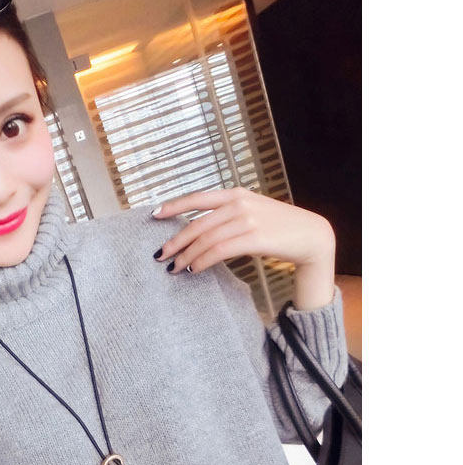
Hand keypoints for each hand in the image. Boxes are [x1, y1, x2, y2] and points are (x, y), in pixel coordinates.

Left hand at [152, 186, 335, 273]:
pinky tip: (194, 270)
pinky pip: (219, 251)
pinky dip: (203, 261)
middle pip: (197, 224)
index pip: (197, 198)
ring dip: (186, 256)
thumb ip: (228, 214)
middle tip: (160, 255)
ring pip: (205, 240)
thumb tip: (198, 229)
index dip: (173, 206)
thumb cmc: (278, 227)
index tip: (154, 215)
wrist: (311, 236)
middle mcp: (240, 204)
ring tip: (175, 268)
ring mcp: (248, 220)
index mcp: (236, 194)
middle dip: (175, 242)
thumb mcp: (253, 211)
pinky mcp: (255, 238)